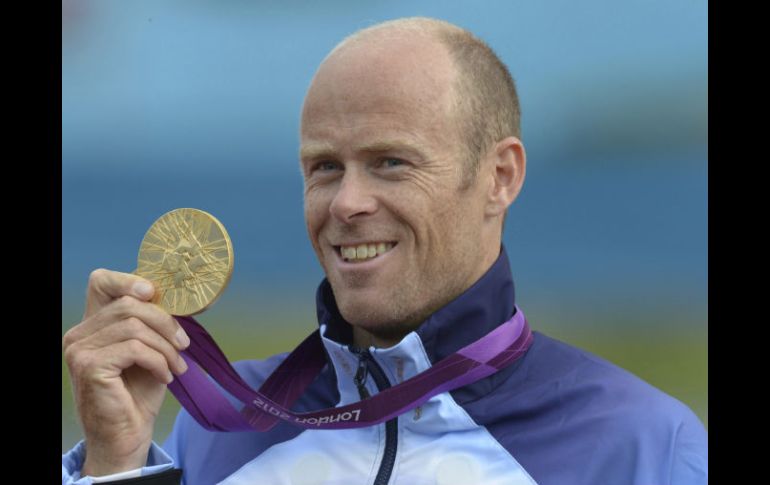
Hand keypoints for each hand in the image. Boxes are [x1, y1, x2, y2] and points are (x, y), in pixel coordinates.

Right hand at [63, 269, 190, 475]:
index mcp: (91, 325)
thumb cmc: (138, 394)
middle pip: (129, 304)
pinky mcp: (90, 366)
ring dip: (166, 346)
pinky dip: (158, 360)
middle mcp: (79, 334)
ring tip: (177, 365)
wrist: (127, 436)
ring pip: (135, 325)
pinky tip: (166, 377)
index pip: (101, 281)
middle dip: (165, 323)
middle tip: (183, 345)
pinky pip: (135, 348)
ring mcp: (80, 350)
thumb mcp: (150, 349)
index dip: (129, 279)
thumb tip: (175, 295)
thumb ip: (152, 322)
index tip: (157, 294)